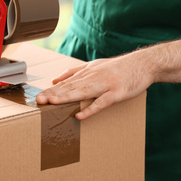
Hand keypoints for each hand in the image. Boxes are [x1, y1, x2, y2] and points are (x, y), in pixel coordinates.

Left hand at [36, 52, 153, 119]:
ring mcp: (105, 85)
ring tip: (52, 103)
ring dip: (67, 97)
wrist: (143, 64)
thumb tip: (55, 80)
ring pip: (82, 92)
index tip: (37, 97)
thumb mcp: (94, 65)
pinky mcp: (117, 93)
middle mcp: (93, 77)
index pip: (65, 83)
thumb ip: (74, 72)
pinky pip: (102, 102)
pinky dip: (90, 109)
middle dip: (53, 94)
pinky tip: (80, 115)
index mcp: (86, 72)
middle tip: (38, 101)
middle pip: (70, 87)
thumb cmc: (117, 67)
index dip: (50, 90)